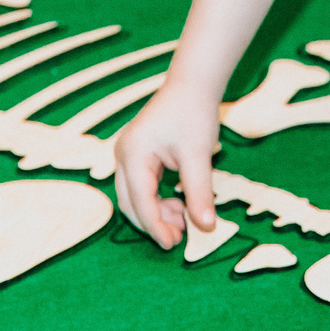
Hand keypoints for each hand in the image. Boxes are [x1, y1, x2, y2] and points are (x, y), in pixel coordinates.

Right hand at [111, 83, 225, 249]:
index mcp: (133, 154)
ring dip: (157, 212)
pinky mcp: (137, 156)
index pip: (140, 202)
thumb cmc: (194, 114)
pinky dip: (158, 200)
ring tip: (186, 218)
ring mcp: (127, 155)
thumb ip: (199, 193)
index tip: (174, 245)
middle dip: (154, 223)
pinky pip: (142, 187)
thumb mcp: (199, 156)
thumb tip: (206, 228)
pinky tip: (180, 204)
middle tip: (180, 238)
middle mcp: (123, 156)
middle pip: (130, 204)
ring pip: (135, 198)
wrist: (192, 86)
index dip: (156, 227)